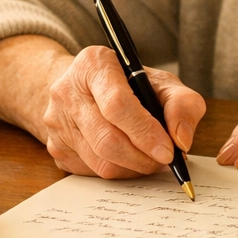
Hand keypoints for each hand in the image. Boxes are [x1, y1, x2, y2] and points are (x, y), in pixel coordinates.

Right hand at [43, 45, 205, 178]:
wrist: (87, 87)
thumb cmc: (129, 83)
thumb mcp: (161, 82)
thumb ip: (182, 103)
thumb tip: (181, 139)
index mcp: (93, 64)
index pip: (117, 104)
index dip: (145, 132)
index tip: (168, 150)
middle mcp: (67, 92)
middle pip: (106, 138)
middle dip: (142, 157)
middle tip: (164, 160)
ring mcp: (56, 122)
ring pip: (99, 161)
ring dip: (133, 168)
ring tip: (151, 159)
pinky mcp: (56, 148)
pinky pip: (91, 173)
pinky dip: (118, 172)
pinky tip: (131, 159)